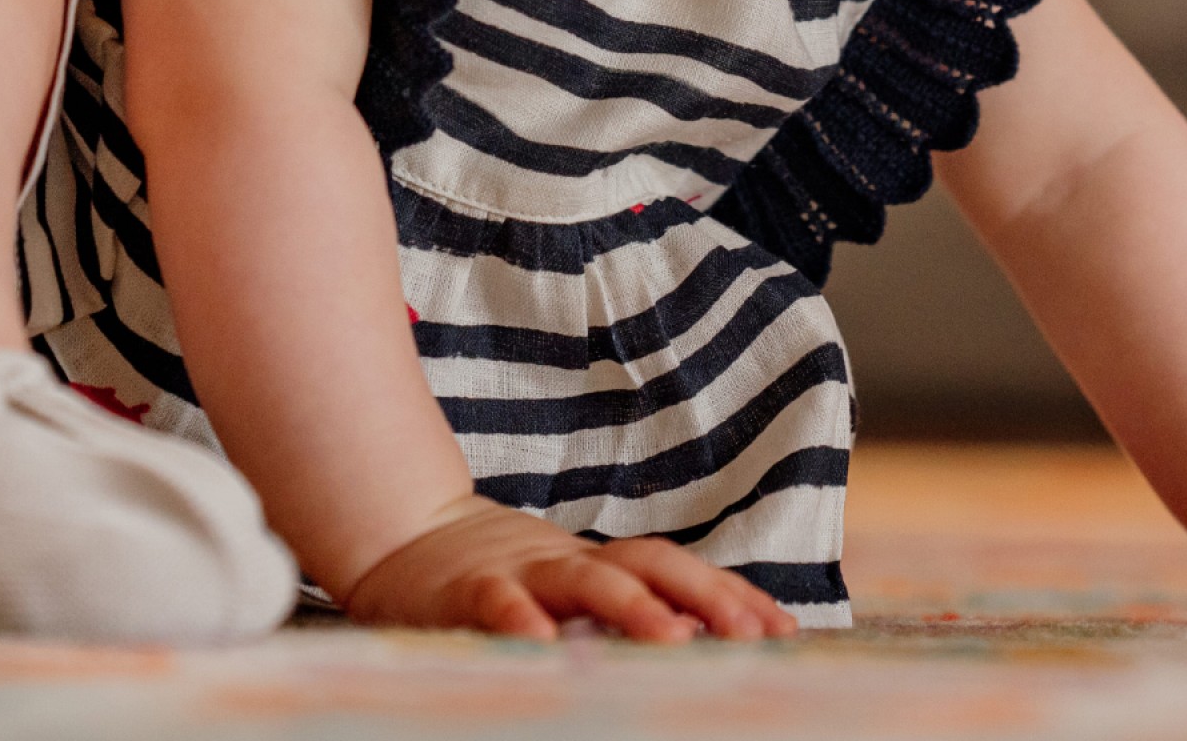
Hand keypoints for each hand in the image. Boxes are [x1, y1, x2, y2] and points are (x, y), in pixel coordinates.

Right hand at [344, 494, 795, 640]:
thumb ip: (623, 607)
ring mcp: (519, 571)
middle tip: (753, 637)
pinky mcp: (465, 591)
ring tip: (674, 641)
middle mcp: (569, 561)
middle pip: (648, 563)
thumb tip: (701, 639)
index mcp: (598, 564)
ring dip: (632, 609)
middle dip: (704, 596)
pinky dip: (522, 624)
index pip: (676, 570)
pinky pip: (497, 604)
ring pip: (583, 580)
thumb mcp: (566, 590)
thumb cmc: (501, 580)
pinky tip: (545, 649)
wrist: (403, 537)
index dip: (728, 594)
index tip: (783, 631)